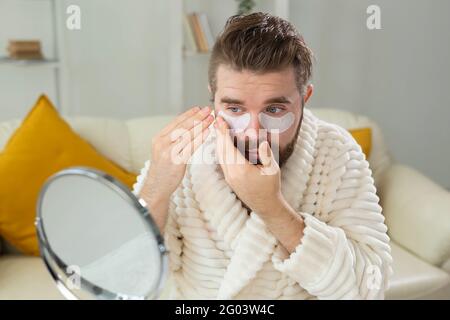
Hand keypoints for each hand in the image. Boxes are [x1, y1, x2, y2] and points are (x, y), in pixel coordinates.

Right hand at [140, 106, 213, 227]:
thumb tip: (187, 128)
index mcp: (159, 138)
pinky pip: (191, 147)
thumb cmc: (163, 170)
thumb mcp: (163, 150)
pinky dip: (200, 138)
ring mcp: (169, 152)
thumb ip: (172, 139)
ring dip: (201, 125)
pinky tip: (207, 132)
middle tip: (207, 110)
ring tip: (211, 119)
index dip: (188, 114)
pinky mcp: (177, 161)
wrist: (157, 187)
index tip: (198, 108)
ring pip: (188, 135)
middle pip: (183, 126)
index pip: (175, 122)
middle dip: (197, 117)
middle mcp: (162, 143)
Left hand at [214, 116, 283, 215]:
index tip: (220, 121)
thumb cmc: (270, 186)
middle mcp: (231, 173)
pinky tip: (223, 143)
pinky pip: (222, 161)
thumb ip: (267, 155)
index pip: (228, 147)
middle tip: (217, 120)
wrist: (265, 205)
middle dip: (218, 134)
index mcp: (241, 169)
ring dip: (218, 141)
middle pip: (221, 149)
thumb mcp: (272, 169)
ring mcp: (229, 177)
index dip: (223, 133)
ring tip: (219, 129)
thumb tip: (263, 142)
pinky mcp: (229, 179)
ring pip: (220, 156)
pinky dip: (221, 150)